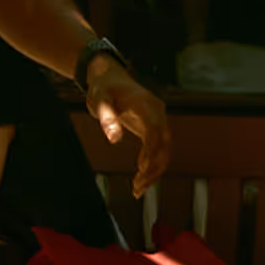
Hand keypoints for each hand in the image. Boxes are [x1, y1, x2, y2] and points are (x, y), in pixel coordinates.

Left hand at [76, 54, 171, 185]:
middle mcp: (157, 112)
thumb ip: (107, 117)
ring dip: (154, 170)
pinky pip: (158, 148)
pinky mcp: (152, 127)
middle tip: (138, 186)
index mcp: (146, 104)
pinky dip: (152, 164)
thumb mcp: (100, 99)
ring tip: (138, 188)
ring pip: (165, 150)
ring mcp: (157, 120)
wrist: (108, 75)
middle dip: (154, 168)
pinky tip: (141, 177)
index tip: (143, 169)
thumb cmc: (104, 87)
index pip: (156, 130)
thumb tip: (114, 140)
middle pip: (165, 144)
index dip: (152, 151)